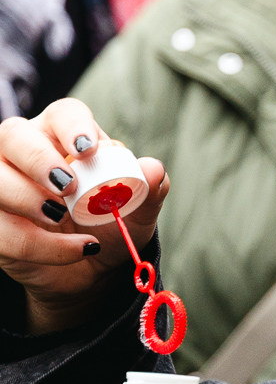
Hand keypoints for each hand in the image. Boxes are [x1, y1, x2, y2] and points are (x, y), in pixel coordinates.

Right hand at [0, 98, 168, 333]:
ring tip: (61, 217)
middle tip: (68, 186)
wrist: (91, 269)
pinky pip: (0, 229)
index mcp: (62, 136)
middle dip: (38, 158)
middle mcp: (24, 153)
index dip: (72, 125)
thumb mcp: (137, 212)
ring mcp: (2, 186)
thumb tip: (153, 169)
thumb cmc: (109, 226)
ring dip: (26, 199)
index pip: (61, 113)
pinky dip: (37, 245)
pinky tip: (74, 250)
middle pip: (12, 135)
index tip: (89, 149)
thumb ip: (149, 190)